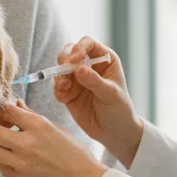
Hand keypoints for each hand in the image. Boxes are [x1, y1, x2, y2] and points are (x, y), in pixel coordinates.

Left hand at [0, 102, 106, 176]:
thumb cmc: (75, 154)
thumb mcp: (56, 129)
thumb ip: (33, 116)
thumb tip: (17, 104)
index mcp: (38, 125)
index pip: (7, 110)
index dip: (1, 109)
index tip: (3, 113)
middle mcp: (26, 142)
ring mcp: (21, 162)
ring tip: (3, 145)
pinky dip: (1, 161)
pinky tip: (11, 159)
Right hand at [53, 37, 143, 168]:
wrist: (114, 133)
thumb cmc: (119, 110)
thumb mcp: (111, 95)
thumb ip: (94, 81)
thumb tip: (78, 69)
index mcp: (104, 60)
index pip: (88, 44)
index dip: (79, 48)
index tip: (74, 60)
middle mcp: (89, 66)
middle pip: (70, 52)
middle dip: (64, 59)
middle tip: (64, 71)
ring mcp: (77, 79)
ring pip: (60, 68)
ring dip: (58, 75)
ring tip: (63, 86)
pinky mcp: (68, 93)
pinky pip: (57, 86)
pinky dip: (57, 89)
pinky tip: (63, 98)